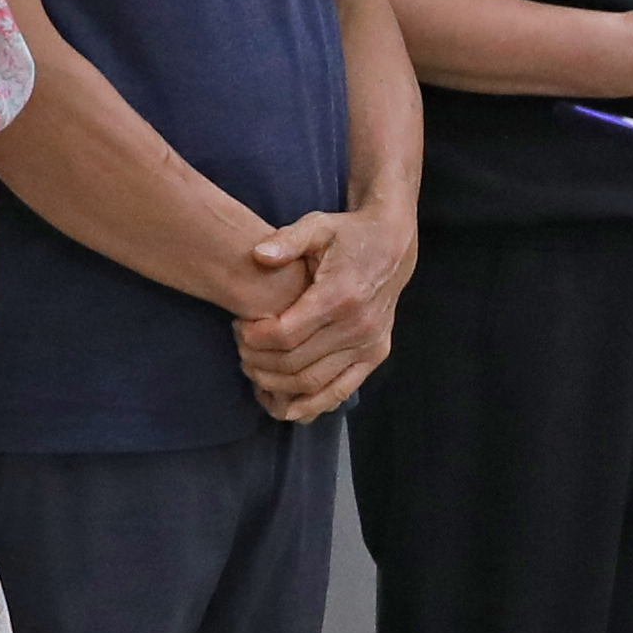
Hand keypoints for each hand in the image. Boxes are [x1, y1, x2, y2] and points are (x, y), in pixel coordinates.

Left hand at [235, 200, 410, 420]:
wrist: (393, 246)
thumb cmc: (348, 235)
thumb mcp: (318, 226)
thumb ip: (288, 240)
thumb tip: (259, 254)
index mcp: (340, 295)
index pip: (286, 334)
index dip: (255, 338)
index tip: (239, 328)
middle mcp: (358, 326)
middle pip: (295, 362)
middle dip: (260, 362)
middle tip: (241, 349)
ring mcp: (369, 345)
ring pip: (313, 383)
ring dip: (277, 384)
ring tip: (254, 370)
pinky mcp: (375, 355)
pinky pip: (340, 391)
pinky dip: (311, 405)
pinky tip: (284, 407)